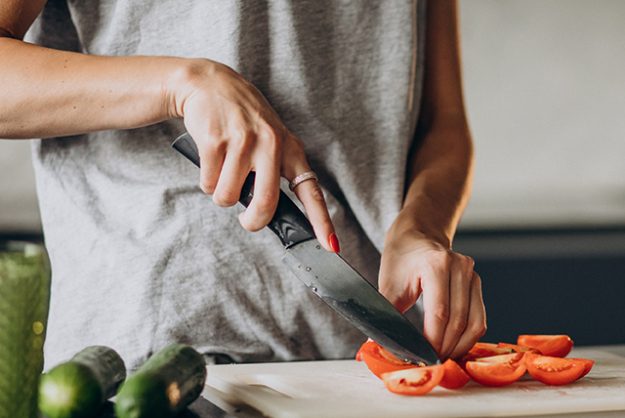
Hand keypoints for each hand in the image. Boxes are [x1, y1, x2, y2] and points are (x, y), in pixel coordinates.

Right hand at [167, 59, 337, 250]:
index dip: (321, 221)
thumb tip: (267, 215)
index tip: (331, 246)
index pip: (310, 191)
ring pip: (228, 198)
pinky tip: (211, 158)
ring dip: (221, 194)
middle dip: (252, 222)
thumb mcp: (270, 139)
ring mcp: (242, 142)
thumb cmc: (244, 121)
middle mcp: (271, 144)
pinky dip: (206, 180)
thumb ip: (275, 173)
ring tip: (224, 170)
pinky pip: (208, 183)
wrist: (210, 84)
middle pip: (264, 205)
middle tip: (247, 219)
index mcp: (290, 149)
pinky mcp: (215, 141)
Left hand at [378, 227, 485, 359]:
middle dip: (445, 347)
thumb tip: (376, 345)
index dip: (433, 340)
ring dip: (459, 346)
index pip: (440, 312)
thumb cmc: (401, 260)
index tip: (422, 357)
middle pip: (458, 321)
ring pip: (475, 323)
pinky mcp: (477, 284)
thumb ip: (386, 314)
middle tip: (430, 363)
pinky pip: (479, 318)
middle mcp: (460, 267)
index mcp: (436, 264)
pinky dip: (467, 337)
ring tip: (442, 358)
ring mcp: (472, 275)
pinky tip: (453, 347)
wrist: (417, 236)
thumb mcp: (388, 284)